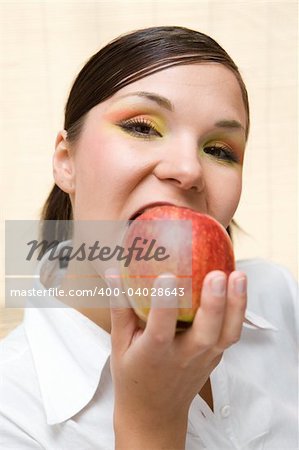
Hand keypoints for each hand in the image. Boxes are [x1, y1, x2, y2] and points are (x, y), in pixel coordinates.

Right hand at [105, 268, 246, 449]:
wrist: (154, 415)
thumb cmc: (133, 377)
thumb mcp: (119, 345)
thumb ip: (119, 307)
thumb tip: (113, 272)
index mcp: (154, 354)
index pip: (160, 328)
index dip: (164, 303)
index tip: (167, 276)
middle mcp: (183, 357)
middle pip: (205, 333)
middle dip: (214, 303)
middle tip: (217, 275)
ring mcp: (204, 359)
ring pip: (226, 334)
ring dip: (236, 305)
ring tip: (238, 276)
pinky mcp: (216, 357)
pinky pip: (230, 334)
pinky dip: (238, 311)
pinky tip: (238, 286)